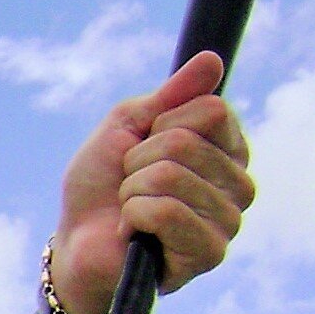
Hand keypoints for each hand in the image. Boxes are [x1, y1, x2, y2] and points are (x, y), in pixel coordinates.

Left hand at [50, 51, 254, 313]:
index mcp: (227, 149)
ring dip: (133, 191)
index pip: (211, 109)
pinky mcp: (209, 253)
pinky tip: (134, 234)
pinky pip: (168, 212)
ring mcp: (228, 221)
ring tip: (131, 211)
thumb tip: (212, 60)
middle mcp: (239, 184)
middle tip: (130, 188)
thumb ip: (168, 96)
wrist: (75, 245)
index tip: (143, 148)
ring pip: (172, 176)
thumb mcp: (125, 127)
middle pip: (185, 143)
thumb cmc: (101, 187)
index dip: (160, 125)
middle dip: (138, 163)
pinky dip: (135, 216)